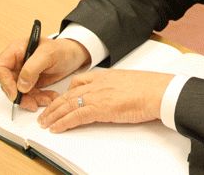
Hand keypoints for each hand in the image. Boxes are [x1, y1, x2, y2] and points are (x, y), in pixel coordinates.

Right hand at [0, 38, 89, 111]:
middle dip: (20, 95)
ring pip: (19, 92)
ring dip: (31, 99)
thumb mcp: (48, 54)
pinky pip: (29, 95)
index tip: (15, 93)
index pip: (0, 67)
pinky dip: (39, 99)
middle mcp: (17, 63)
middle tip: (32, 103)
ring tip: (47, 100)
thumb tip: (20, 86)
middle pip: (8, 83)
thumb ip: (32, 68)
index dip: (4, 81)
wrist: (74, 55)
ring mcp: (23, 74)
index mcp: (16, 51)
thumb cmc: (62, 49)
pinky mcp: (31, 83)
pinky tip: (49, 98)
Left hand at [38, 70, 173, 132]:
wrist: (158, 91)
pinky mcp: (99, 108)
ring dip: (53, 115)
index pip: (78, 81)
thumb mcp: (130, 83)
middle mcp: (98, 83)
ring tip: (45, 123)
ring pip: (67, 105)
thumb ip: (118, 88)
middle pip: (68, 94)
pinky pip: (74, 116)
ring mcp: (97, 95)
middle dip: (54, 105)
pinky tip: (56, 128)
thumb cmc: (150, 88)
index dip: (65, 92)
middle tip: (45, 114)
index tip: (60, 99)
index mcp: (105, 75)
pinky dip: (63, 123)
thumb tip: (115, 97)